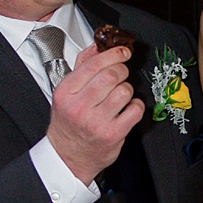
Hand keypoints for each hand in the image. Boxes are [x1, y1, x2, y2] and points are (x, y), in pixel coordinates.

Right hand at [46, 43, 143, 183]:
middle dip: (121, 70)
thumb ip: (81, 67)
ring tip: (121, 93)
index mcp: (66, 92)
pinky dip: (136, 105)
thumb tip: (97, 46)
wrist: (69, 155)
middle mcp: (80, 107)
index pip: (92, 65)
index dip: (112, 54)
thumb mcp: (66, 93)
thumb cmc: (68, 122)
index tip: (121, 52)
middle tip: (121, 72)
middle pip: (110, 76)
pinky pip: (134, 110)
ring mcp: (97, 122)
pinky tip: (128, 107)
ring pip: (124, 91)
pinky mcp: (113, 134)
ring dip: (127, 88)